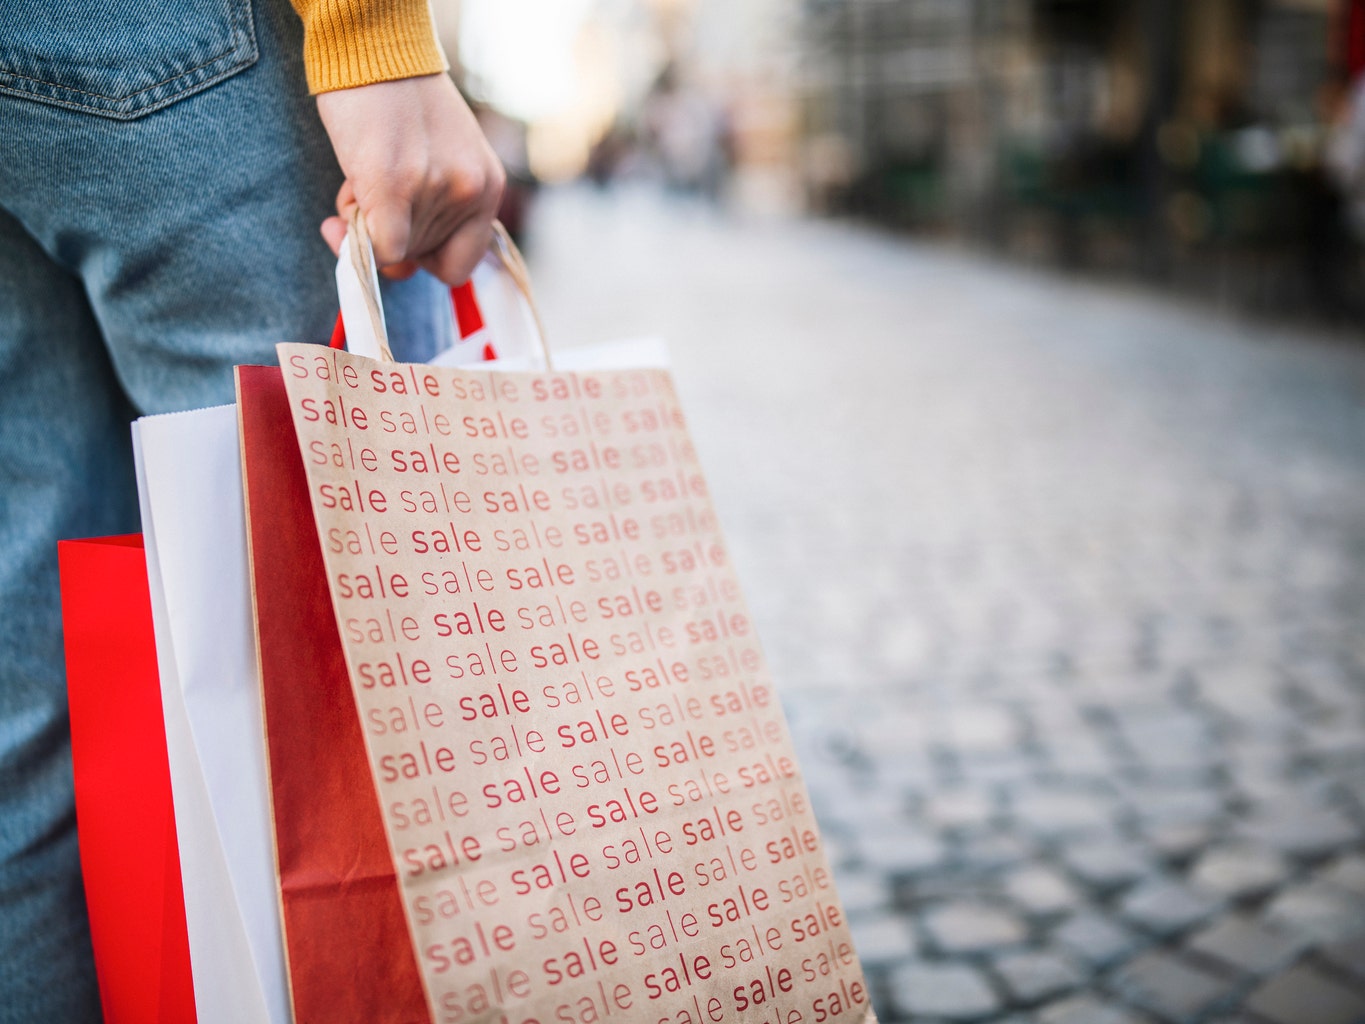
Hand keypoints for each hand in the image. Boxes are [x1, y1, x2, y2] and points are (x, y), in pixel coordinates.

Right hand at [316, 74, 504, 283]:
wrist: (372, 48)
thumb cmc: (399, 104)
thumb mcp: (444, 156)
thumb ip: (438, 206)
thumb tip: (398, 263)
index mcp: (488, 186)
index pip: (461, 263)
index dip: (424, 259)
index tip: (402, 237)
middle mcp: (469, 190)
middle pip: (421, 258)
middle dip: (390, 236)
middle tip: (371, 193)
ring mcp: (434, 189)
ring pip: (395, 251)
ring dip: (366, 224)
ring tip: (361, 178)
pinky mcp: (394, 185)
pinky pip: (380, 248)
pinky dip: (357, 243)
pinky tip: (341, 215)